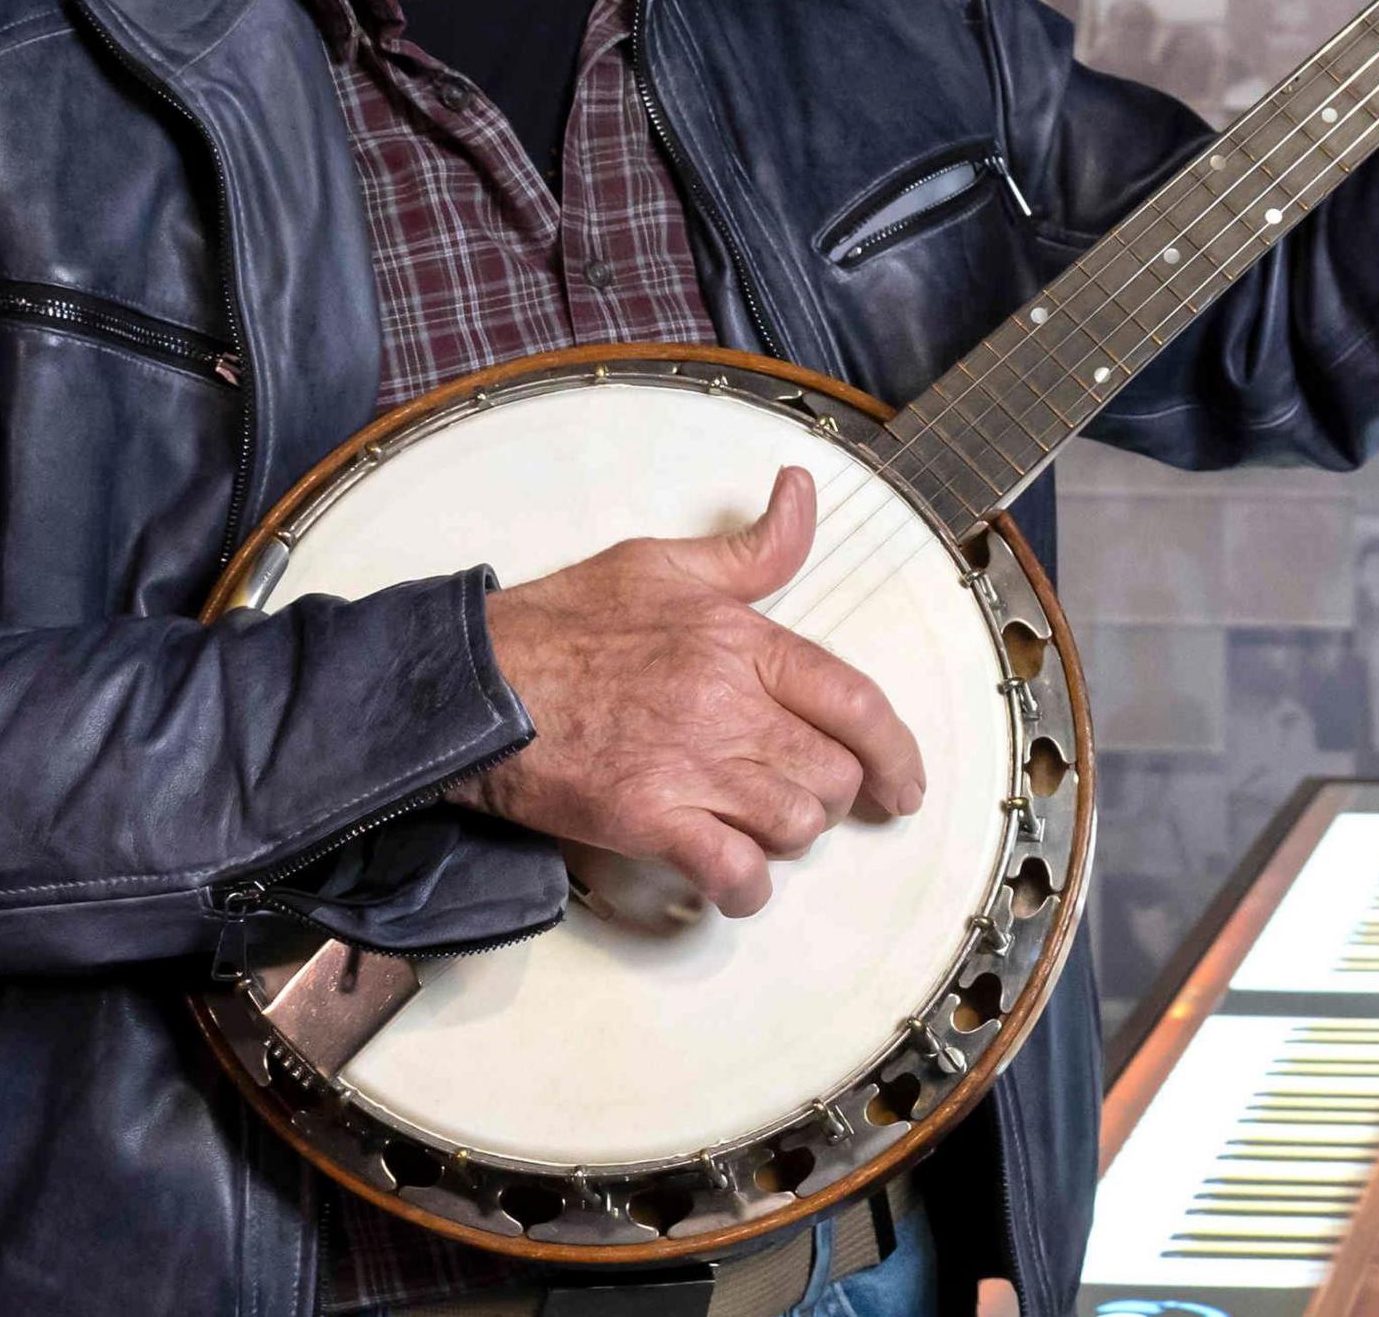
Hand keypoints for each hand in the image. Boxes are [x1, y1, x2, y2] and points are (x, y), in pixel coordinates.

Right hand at [449, 467, 926, 917]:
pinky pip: (733, 871)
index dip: (896, 751)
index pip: (855, 700)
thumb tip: (802, 492)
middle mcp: (726, 703)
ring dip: (786, 836)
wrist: (474, 684)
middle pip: (833, 773)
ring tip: (753, 822)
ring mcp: (689, 765)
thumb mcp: (663, 564)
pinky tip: (732, 876)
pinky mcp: (647, 819)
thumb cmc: (562, 623)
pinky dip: (744, 887)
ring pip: (794, 824)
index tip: (904, 784)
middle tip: (796, 794)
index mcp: (740, 639)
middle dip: (829, 794)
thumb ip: (752, 548)